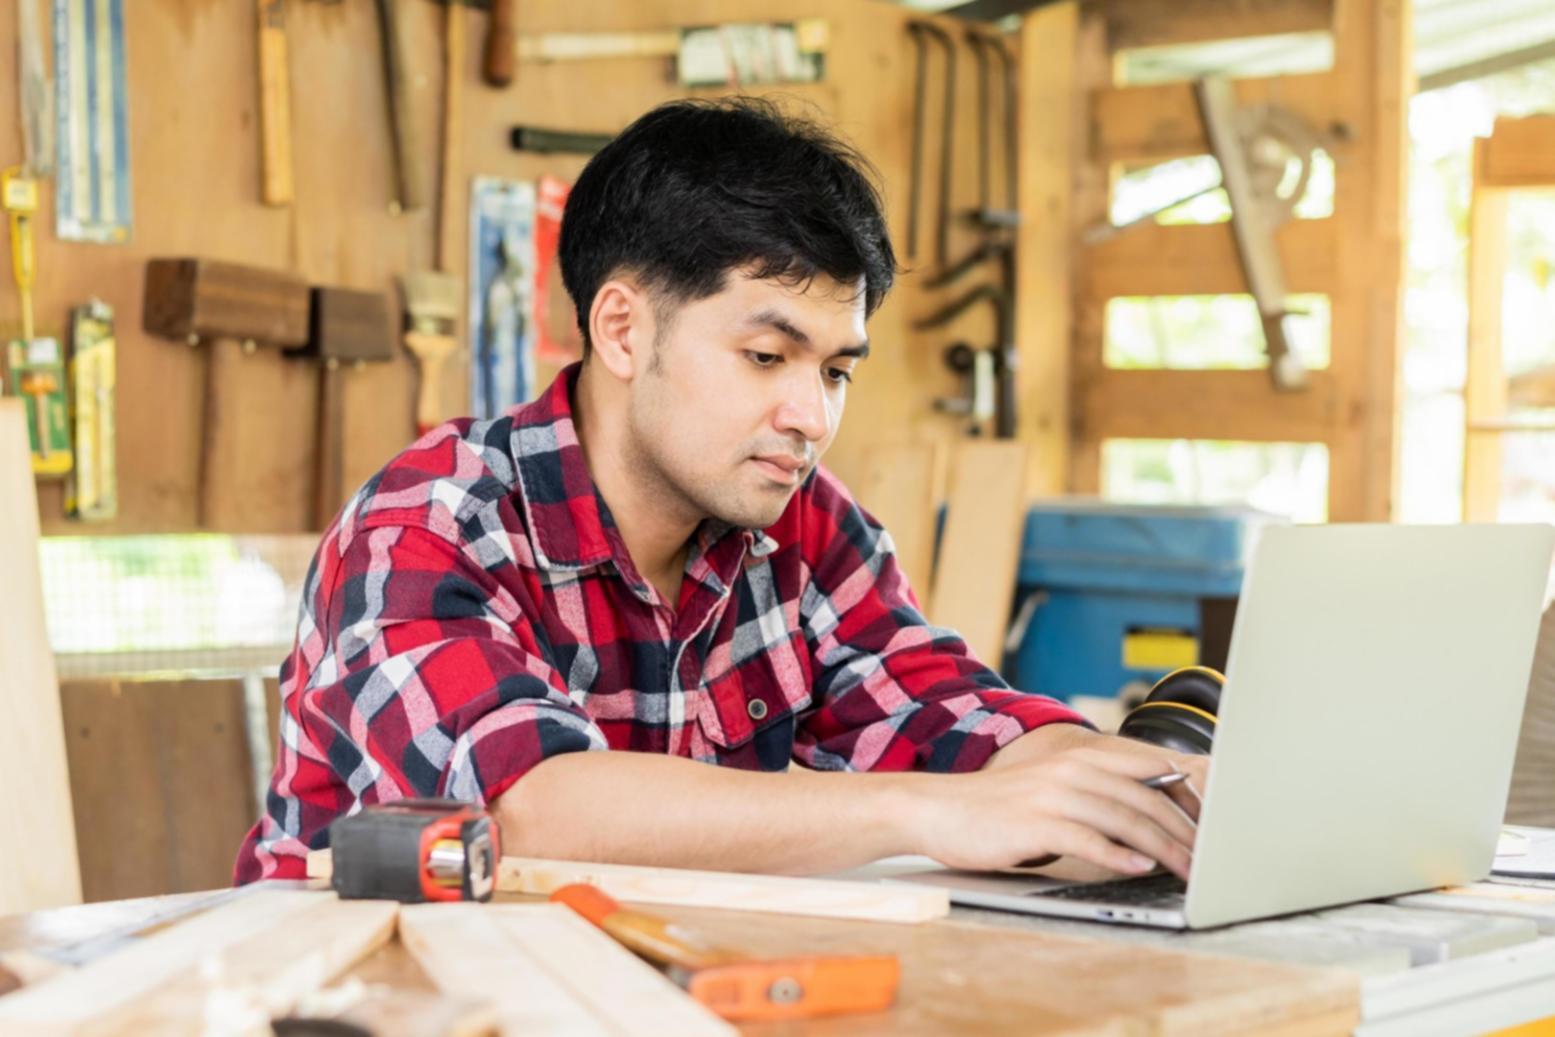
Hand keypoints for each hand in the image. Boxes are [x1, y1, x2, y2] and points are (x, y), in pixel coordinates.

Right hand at [910, 727, 1205, 878]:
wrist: (937, 808)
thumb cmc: (997, 808)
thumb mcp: (1052, 790)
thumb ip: (1096, 794)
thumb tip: (1148, 819)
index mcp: (1081, 758)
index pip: (1152, 769)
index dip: (1190, 796)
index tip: (1217, 823)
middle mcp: (1073, 770)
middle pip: (1148, 796)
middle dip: (1187, 830)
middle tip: (1211, 859)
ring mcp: (1055, 795)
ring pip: (1126, 818)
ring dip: (1164, 848)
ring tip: (1188, 871)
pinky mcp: (1037, 823)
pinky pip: (1089, 838)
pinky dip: (1119, 855)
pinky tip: (1140, 868)